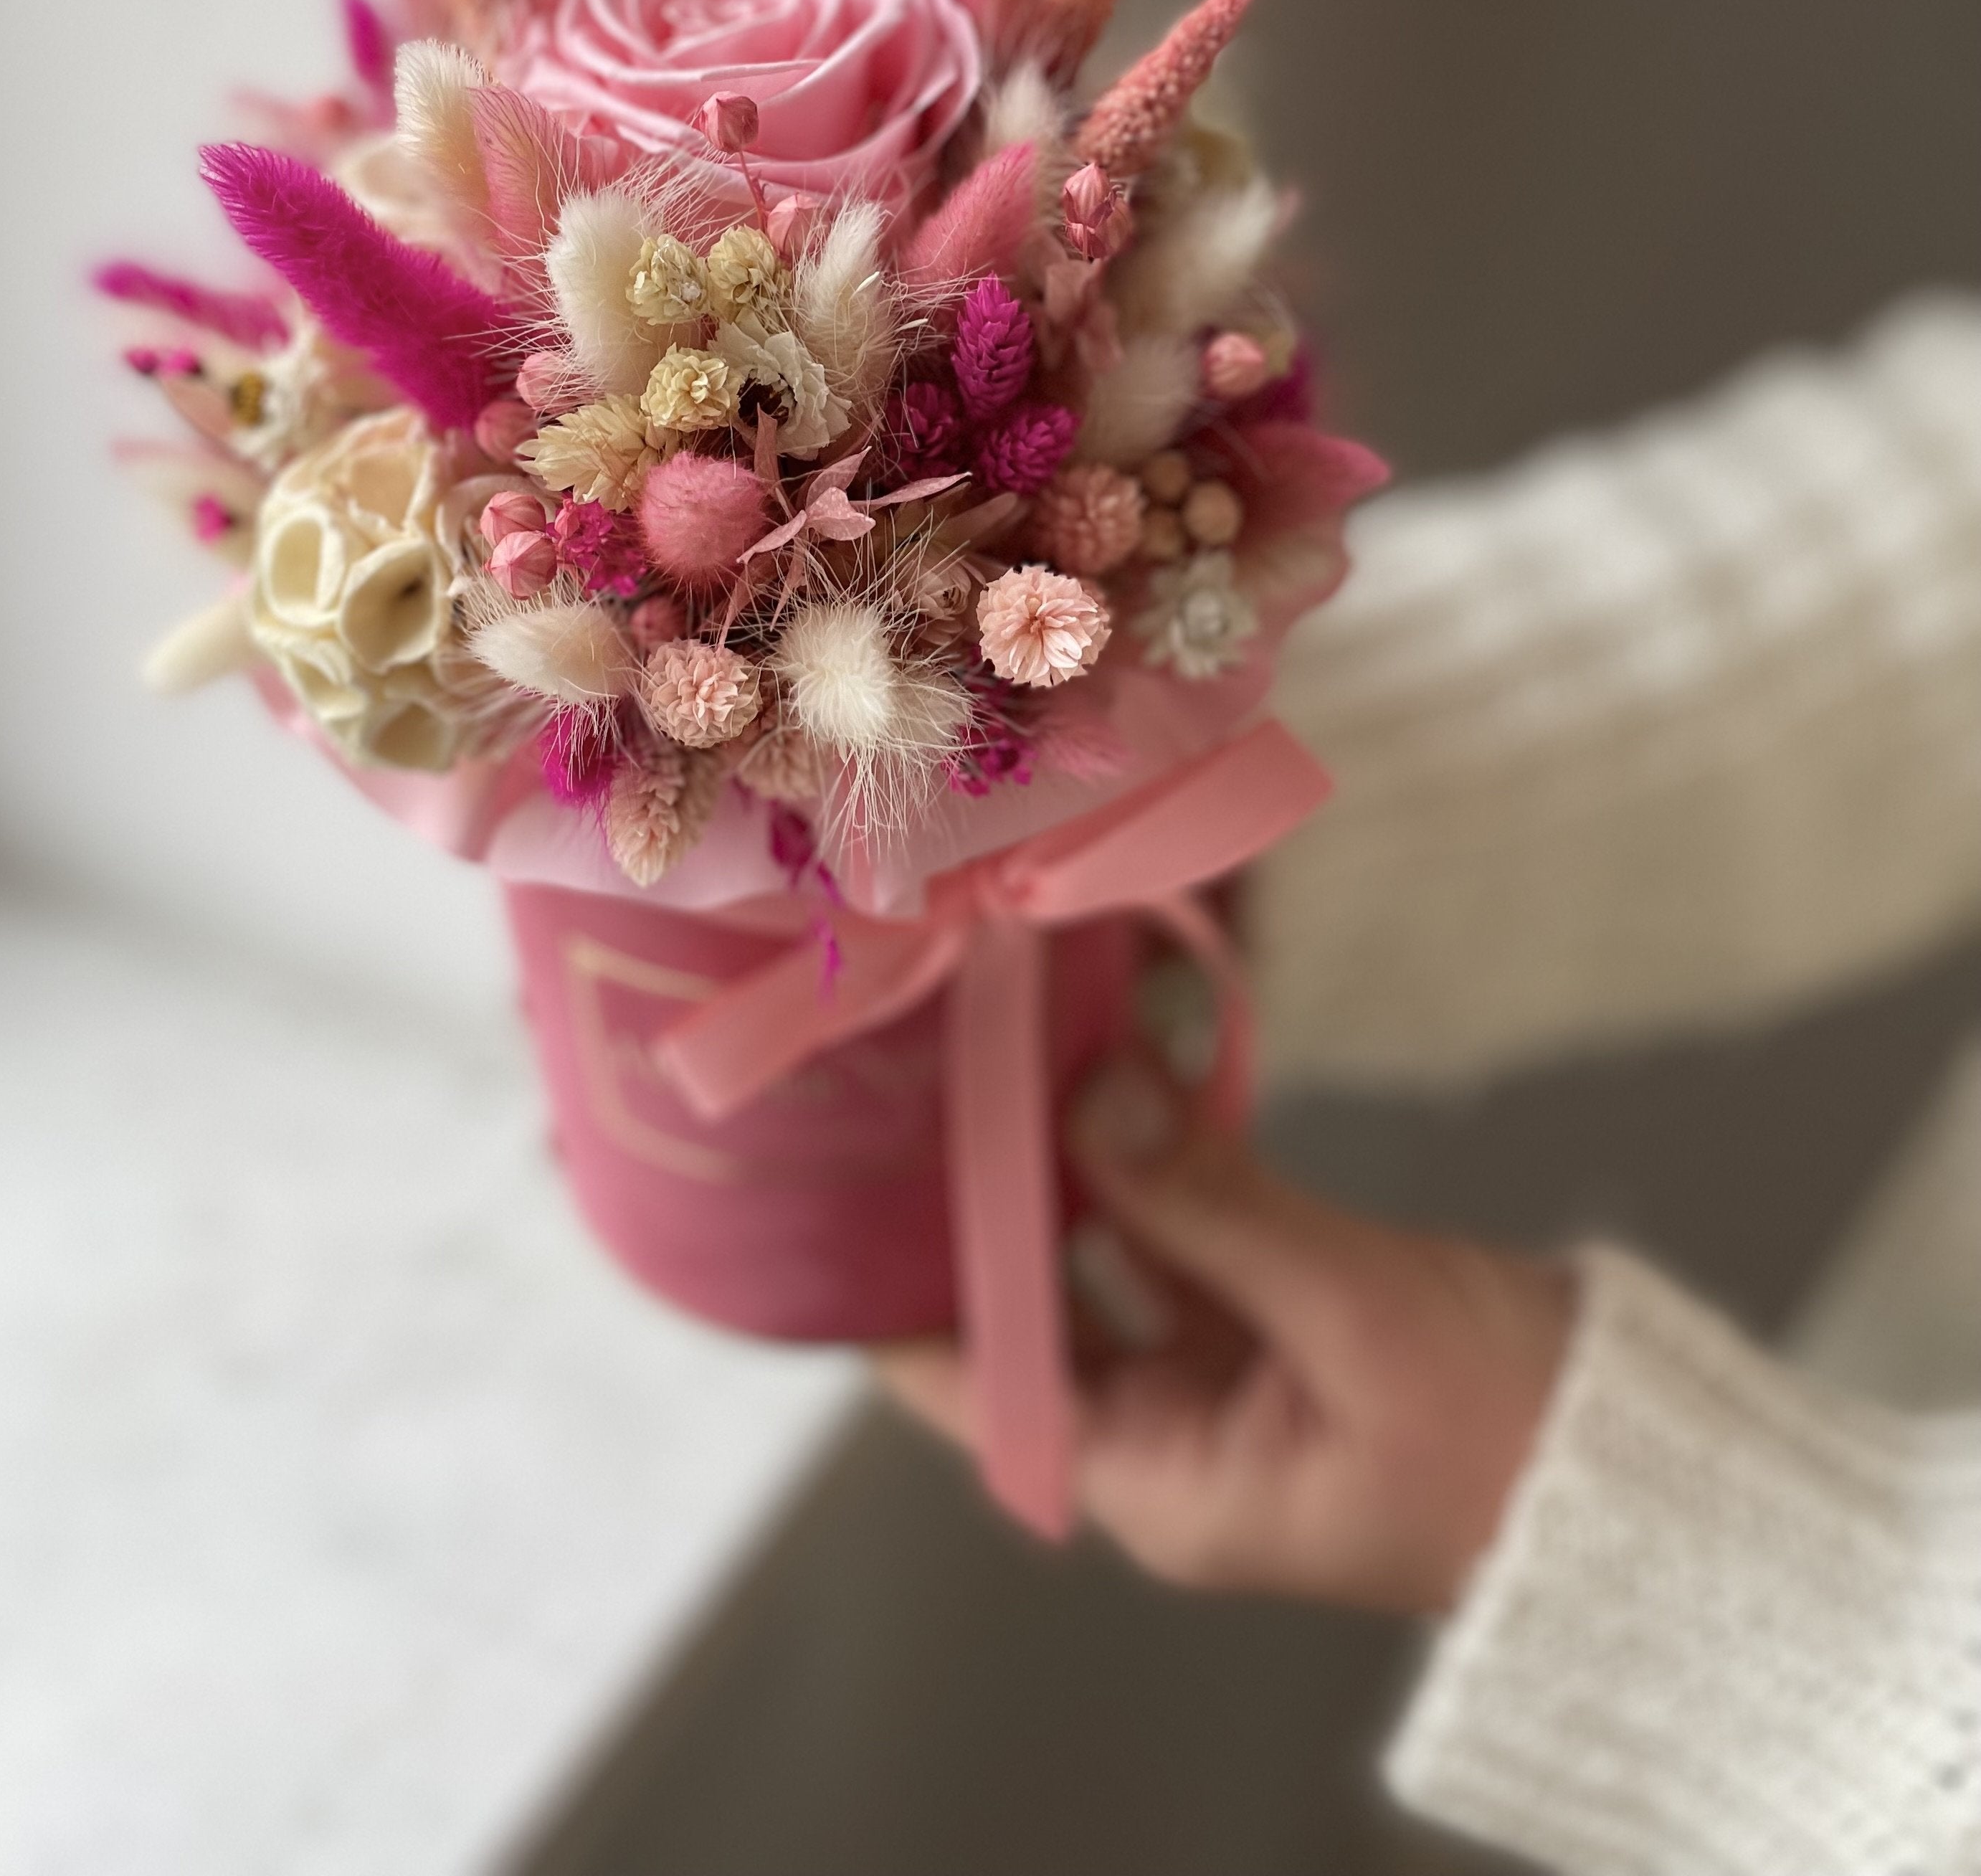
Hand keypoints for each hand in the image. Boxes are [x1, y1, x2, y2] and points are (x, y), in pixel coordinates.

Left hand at [881, 1053, 1573, 1611]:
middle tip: (937, 1070)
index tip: (868, 1171)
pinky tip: (1127, 1065)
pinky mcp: (1284, 1329)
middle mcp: (1173, 1442)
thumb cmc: (1508, 1432)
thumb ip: (1209, 1201)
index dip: (911, 1286)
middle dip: (990, 1197)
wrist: (1658, 1479)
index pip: (980, 1386)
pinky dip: (1163, 1161)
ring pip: (1111, 1259)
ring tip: (1013, 1043)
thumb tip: (1092, 1093)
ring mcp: (1228, 1384)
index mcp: (1162, 1484)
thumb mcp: (1348, 1306)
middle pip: (1033, 1314)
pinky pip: (1192, 1238)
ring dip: (1076, 1158)